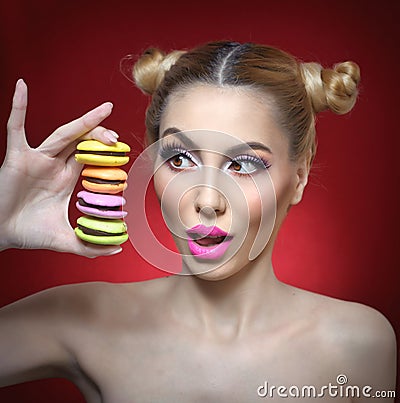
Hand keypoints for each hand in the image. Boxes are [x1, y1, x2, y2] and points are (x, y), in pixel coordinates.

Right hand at [0, 79, 122, 256]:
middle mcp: (55, 165)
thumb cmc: (28, 233)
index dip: (107, 155)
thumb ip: (90, 245)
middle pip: (83, 143)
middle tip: (118, 139)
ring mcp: (36, 158)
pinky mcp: (16, 157)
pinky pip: (15, 128)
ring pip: (62, 133)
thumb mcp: (66, 240)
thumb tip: (117, 249)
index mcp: (67, 179)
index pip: (92, 159)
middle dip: (102, 137)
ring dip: (84, 122)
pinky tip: (22, 86)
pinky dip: (18, 107)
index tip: (123, 157)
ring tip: (104, 111)